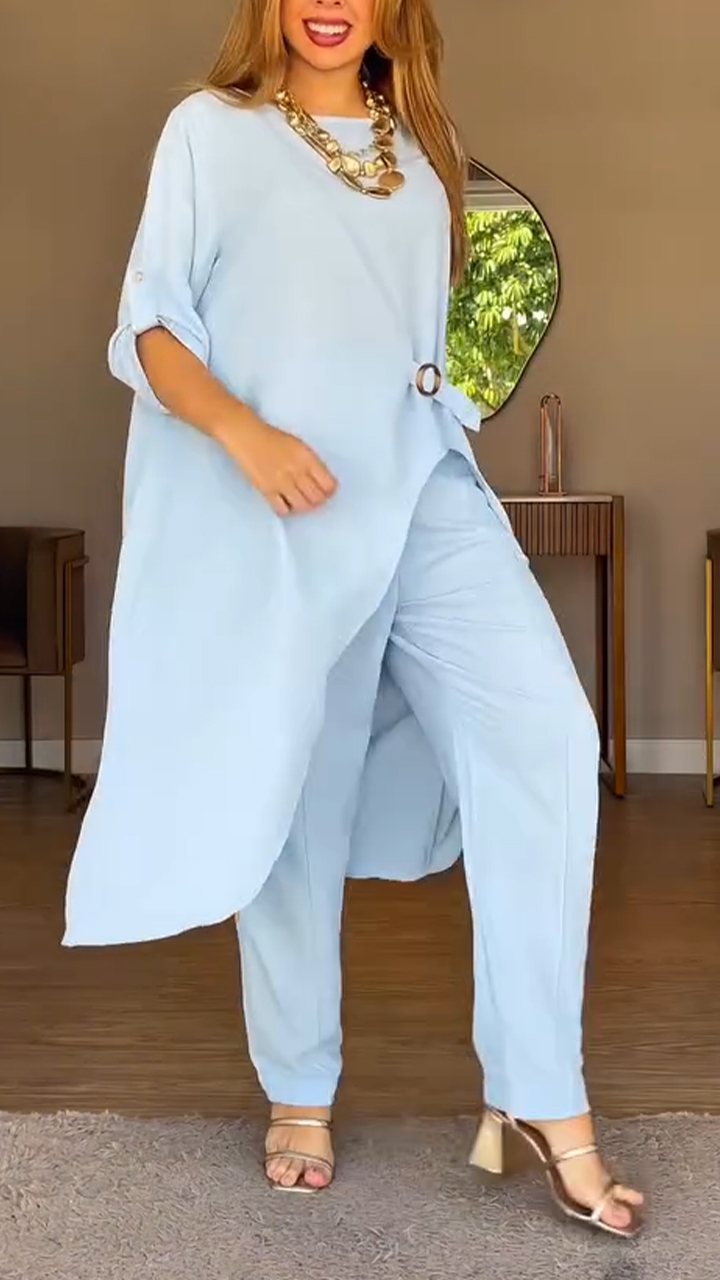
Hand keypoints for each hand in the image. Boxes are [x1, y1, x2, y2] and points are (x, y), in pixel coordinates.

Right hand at [219, 413, 337, 516]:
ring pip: (303, 506)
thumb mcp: (299, 446)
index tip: (327, 492)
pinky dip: (287, 510)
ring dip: (304, 507)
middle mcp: (297, 471)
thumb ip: (312, 464)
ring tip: (300, 502)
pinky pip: (283, 509)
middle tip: (314, 499)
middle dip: (318, 501)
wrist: (247, 437)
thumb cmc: (272, 439)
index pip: (328, 484)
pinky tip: (285, 503)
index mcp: (307, 458)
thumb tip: (322, 482)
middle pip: (317, 498)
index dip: (330, 491)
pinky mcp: (267, 490)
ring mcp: (282, 482)